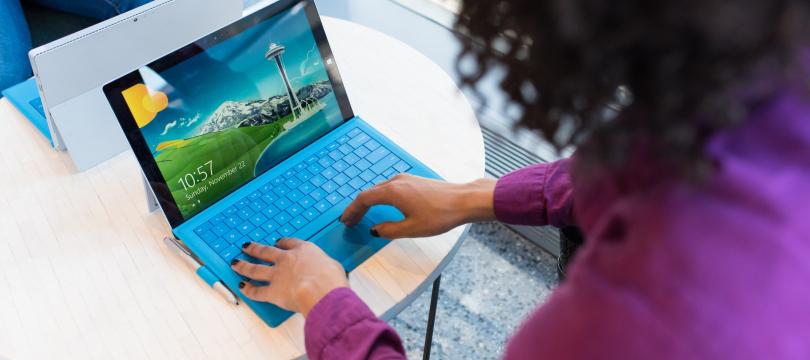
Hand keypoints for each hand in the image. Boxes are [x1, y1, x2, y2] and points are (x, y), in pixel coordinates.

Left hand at [231, 239, 347, 316]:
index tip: (277, 242)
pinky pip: (257, 291)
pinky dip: (248, 290)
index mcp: (304, 251)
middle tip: (247, 246)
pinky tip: (242, 287)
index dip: (281, 243)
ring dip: (244, 266)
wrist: (321, 291)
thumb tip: (328, 270)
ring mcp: (277, 275)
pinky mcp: (272, 291)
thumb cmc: (332, 280)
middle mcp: (287, 260)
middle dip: (255, 249)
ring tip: (236, 263)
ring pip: (255, 269)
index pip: (289, 243)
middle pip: (266, 251)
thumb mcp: (334, 266)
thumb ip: (325, 266)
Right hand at [340, 173, 496, 238]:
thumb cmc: (440, 215)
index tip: (345, 221)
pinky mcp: (414, 181)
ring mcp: (406, 179)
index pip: (363, 199)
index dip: (352, 211)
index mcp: (392, 192)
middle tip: (351, 221)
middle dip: (358, 207)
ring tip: (364, 215)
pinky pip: (390, 187)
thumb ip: (389, 230)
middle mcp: (397, 181)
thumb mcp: (411, 229)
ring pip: (380, 189)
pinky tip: (383, 206)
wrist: (464, 201)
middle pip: (369, 193)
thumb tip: (375, 230)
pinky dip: (381, 197)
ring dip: (369, 201)